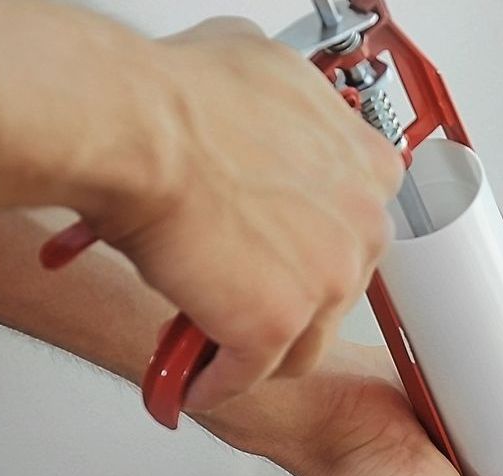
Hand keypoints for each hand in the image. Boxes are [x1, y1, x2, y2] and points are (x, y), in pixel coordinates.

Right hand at [86, 18, 402, 412]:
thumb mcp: (263, 68)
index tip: (285, 255)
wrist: (133, 130)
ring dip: (259, 345)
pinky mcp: (277, 325)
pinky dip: (217, 381)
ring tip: (215, 340)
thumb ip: (288, 104)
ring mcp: (327, 280)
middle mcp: (362, 224)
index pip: (354, 226)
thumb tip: (268, 106)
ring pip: (302, 340)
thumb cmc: (177, 98)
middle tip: (238, 290)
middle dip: (286, 294)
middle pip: (334, 285)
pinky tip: (193, 379)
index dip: (310, 243)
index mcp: (369, 166)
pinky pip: (251, 373)